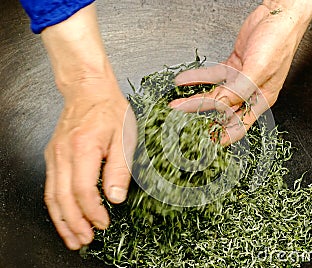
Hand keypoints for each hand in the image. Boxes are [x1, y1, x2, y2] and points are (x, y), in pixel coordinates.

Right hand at [44, 80, 136, 249]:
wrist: (88, 91)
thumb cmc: (109, 111)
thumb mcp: (124, 137)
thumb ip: (120, 169)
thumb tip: (115, 197)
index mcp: (83, 148)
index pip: (83, 190)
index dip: (92, 212)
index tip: (103, 223)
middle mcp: (63, 154)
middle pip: (63, 198)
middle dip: (74, 224)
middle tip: (84, 240)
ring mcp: (54, 155)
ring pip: (52, 196)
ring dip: (61, 220)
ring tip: (72, 238)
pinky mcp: (53, 157)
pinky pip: (51, 186)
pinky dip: (56, 206)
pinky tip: (64, 217)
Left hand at [170, 0, 311, 144]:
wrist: (279, 14)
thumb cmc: (279, 41)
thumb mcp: (258, 69)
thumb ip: (239, 90)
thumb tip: (220, 107)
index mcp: (261, 100)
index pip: (238, 125)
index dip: (221, 135)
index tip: (203, 142)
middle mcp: (250, 92)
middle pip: (222, 111)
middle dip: (201, 116)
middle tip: (182, 121)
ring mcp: (240, 79)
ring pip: (214, 94)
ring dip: (195, 98)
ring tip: (176, 104)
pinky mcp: (233, 66)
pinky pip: (212, 76)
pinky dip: (197, 78)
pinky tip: (183, 81)